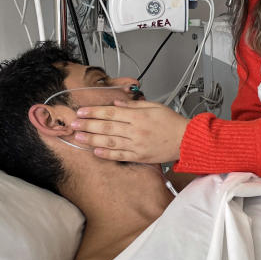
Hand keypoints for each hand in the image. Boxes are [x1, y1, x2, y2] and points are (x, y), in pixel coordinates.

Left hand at [70, 100, 189, 163]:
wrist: (187, 140)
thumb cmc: (172, 122)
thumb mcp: (154, 106)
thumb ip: (134, 105)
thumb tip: (116, 103)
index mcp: (139, 116)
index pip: (111, 112)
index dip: (94, 111)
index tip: (81, 111)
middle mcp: (136, 130)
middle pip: (107, 126)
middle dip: (88, 124)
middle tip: (73, 124)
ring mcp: (137, 145)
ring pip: (110, 141)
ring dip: (92, 139)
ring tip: (79, 137)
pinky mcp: (140, 156)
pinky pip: (120, 155)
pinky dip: (107, 154)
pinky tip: (96, 151)